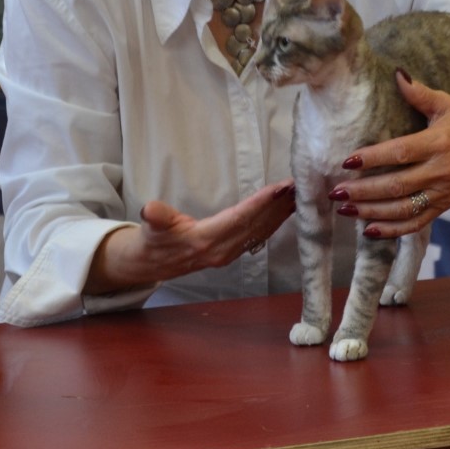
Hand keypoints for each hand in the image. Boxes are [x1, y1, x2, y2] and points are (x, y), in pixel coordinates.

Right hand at [87, 178, 295, 294]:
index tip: (280, 188)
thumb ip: (156, 218)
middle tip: (299, 184)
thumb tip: (150, 210)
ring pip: (261, 231)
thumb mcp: (151, 227)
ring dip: (281, 213)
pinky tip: (287, 210)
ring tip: (299, 193)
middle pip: (256, 224)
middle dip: (279, 205)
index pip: (239, 218)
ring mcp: (230, 253)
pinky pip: (259, 235)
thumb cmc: (152, 240)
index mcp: (204, 240)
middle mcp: (222, 250)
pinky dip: (275, 221)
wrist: (151, 264)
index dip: (260, 203)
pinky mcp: (233, 252)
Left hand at [329, 71, 449, 240]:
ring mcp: (442, 192)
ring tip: (345, 210)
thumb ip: (420, 93)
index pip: (400, 153)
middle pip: (397, 185)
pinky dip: (393, 230)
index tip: (347, 161)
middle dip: (364, 191)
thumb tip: (397, 73)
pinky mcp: (443, 206)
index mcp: (438, 143)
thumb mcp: (448, 104)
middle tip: (336, 192)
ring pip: (403, 209)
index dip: (373, 158)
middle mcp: (439, 171)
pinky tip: (369, 229)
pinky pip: (416, 223)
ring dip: (372, 212)